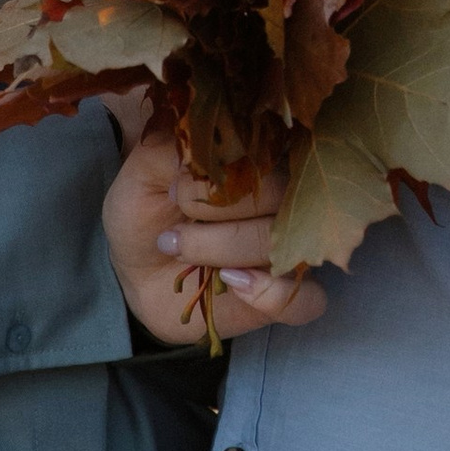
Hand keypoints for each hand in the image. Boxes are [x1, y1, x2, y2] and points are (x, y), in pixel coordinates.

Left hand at [101, 135, 327, 345]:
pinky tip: (233, 283)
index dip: (223, 171)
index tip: (177, 187)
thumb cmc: (148, 212)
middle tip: (177, 221)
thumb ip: (172, 149)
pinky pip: (310, 300)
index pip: (269, 152)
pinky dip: (273, 294)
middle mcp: (288, 200)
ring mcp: (292, 248)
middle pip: (283, 198)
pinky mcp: (291, 294)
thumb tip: (201, 150)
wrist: (139, 272)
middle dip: (220, 212)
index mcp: (262, 159)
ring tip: (181, 250)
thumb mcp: (145, 173)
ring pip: (286, 245)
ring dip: (227, 249)